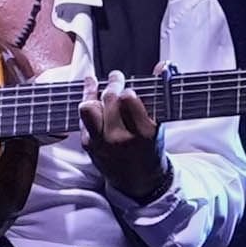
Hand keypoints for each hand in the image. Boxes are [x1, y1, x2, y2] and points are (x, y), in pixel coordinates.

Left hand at [81, 76, 166, 202]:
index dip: (128, 91)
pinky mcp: (88, 145)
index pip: (129, 100)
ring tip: (101, 86)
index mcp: (143, 133)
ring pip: (89, 108)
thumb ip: (160, 94)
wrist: (138, 180)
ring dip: (95, 93)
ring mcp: (102, 143)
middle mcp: (121, 139)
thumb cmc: (150, 148)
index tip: (130, 89)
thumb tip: (163, 66)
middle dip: (113, 84)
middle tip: (116, 77)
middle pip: (110, 99)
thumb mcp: (159, 125)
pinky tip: (90, 91)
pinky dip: (87, 102)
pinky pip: (82, 117)